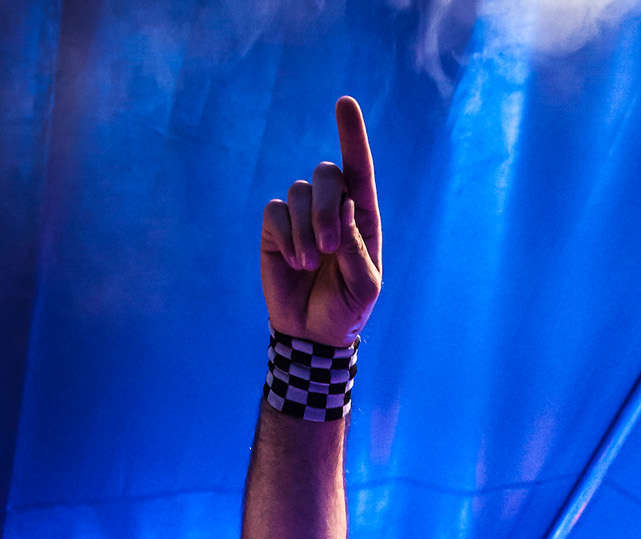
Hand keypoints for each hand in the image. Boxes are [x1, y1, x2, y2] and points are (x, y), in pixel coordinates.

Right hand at [260, 97, 381, 349]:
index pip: (359, 170)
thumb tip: (343, 208)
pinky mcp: (277, 228)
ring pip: (299, 193)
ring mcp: (303, 216)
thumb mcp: (363, 286)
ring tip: (311, 265)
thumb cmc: (346, 309)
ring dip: (306, 230)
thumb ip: (356, 248)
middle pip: (327, 176)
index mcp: (362, 217)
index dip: (352, 136)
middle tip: (327, 248)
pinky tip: (295, 263)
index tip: (345, 103)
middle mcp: (333, 209)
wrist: (313, 334)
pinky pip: (277, 212)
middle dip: (326, 208)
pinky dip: (287, 237)